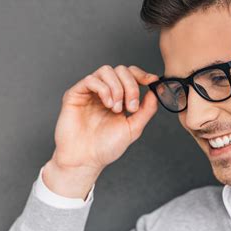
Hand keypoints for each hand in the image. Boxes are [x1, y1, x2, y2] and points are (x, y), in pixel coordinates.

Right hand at [43, 65, 158, 198]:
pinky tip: (107, 104)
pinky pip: (90, 79)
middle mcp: (104, 92)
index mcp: (118, 98)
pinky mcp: (75, 94)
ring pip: (106, 70)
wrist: (86, 160)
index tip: (152, 82)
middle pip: (120, 70)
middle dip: (131, 86)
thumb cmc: (106, 147)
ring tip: (116, 108)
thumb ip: (146, 110)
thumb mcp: (133, 128)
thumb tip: (155, 91)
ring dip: (117, 87)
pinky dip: (103, 89)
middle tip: (130, 107)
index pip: (130, 75)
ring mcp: (89, 92)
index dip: (142, 75)